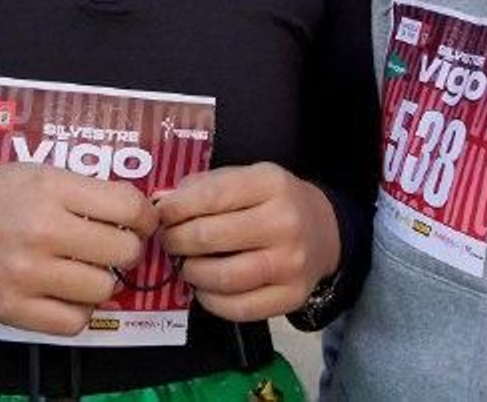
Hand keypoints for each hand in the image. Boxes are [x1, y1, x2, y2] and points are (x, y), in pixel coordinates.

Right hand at [0, 165, 156, 336]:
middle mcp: (41, 231)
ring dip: (103, 281)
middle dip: (127, 249)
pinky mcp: (11, 311)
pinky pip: (73, 322)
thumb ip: (81, 190)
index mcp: (50, 189)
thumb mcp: (34, 173)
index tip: (140, 221)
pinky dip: (80, 311)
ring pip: (103, 289)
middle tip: (113, 247)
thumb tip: (136, 211)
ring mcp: (26, 275)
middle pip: (123, 250)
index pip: (128, 206)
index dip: (145, 216)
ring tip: (87, 270)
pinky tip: (68, 295)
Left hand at [157, 163, 339, 321]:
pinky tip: (205, 287)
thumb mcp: (250, 177)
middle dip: (177, 240)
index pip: (211, 196)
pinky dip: (211, 300)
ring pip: (222, 277)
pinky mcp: (291, 297)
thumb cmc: (276, 202)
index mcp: (271, 184)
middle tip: (169, 241)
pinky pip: (238, 308)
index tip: (161, 214)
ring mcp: (290, 264)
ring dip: (191, 272)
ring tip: (186, 264)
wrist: (325, 232)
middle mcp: (284, 223)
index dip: (176, 208)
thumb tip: (164, 203)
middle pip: (210, 237)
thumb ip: (208, 186)